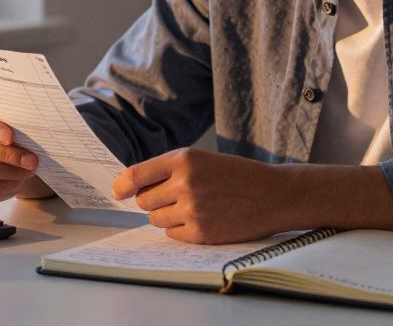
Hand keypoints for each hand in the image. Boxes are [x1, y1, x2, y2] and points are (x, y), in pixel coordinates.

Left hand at [112, 148, 289, 243]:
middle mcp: (185, 183)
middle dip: (152, 201)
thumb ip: (170, 169)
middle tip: (173, 198)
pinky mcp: (201, 233)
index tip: (118, 192)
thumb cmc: (237, 176)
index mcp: (185, 159)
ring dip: (166, 216)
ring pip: (155, 219)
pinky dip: (180, 229)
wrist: (273, 195)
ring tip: (192, 208)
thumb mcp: (204, 160)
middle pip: (144, 200)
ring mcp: (192, 210)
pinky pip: (172, 234)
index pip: (137, 174)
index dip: (123, 185)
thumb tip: (133, 188)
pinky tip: (201, 219)